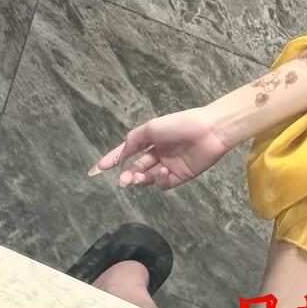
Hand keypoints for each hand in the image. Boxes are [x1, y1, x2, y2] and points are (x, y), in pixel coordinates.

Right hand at [85, 106, 232, 190]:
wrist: (210, 130)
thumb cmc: (180, 124)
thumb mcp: (152, 128)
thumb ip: (133, 141)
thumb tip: (118, 154)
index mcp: (152, 139)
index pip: (128, 152)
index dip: (113, 160)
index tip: (96, 170)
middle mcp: (160, 153)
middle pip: (138, 169)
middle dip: (128, 175)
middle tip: (123, 180)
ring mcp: (170, 166)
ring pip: (149, 178)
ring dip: (140, 179)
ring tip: (137, 177)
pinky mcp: (181, 176)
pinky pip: (164, 183)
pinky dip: (160, 180)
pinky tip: (163, 171)